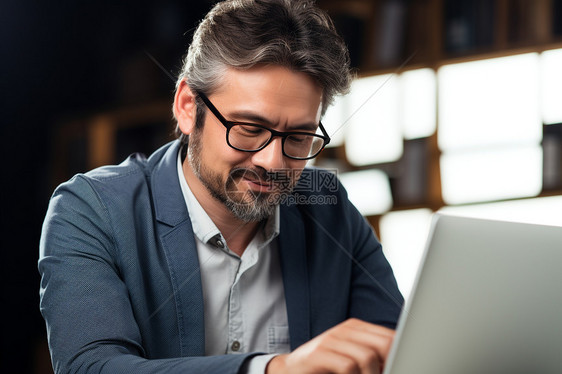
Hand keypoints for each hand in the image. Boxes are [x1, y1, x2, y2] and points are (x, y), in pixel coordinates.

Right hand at [266, 318, 394, 373]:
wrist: (290, 370)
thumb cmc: (324, 367)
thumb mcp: (350, 357)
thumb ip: (371, 355)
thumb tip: (398, 360)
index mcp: (355, 328)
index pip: (389, 336)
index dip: (399, 354)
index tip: (400, 365)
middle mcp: (344, 330)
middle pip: (383, 344)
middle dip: (389, 364)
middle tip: (386, 373)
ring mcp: (330, 340)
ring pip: (367, 357)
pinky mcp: (318, 354)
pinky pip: (347, 366)